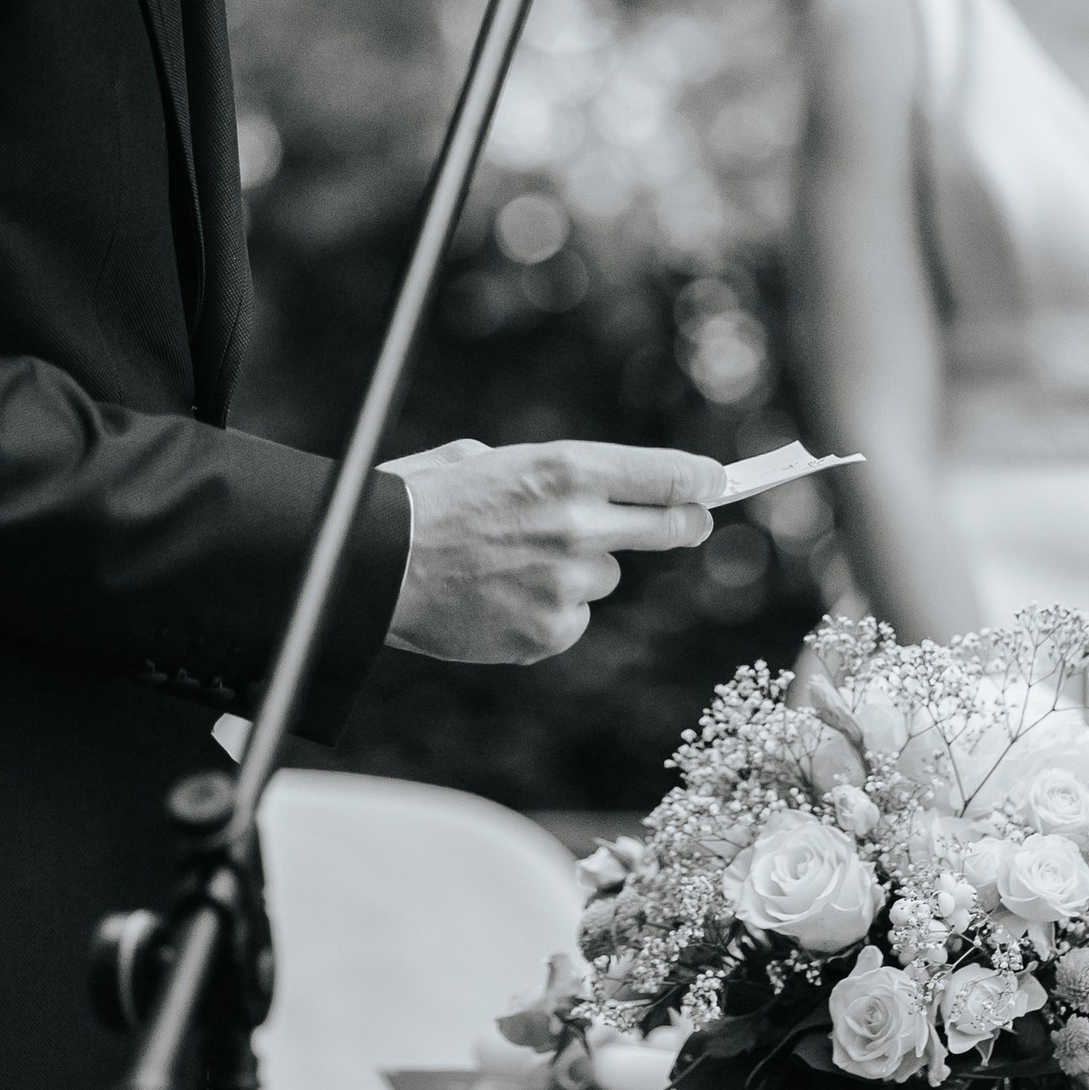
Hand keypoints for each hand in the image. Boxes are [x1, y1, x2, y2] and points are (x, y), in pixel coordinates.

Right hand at [382, 438, 723, 664]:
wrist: (374, 563)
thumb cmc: (426, 501)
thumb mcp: (492, 458)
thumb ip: (555, 473)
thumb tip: (604, 486)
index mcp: (567, 468)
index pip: (669, 476)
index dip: (701, 481)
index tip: (714, 485)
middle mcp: (578, 524)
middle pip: (671, 528)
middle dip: (685, 524)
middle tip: (690, 524)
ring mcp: (567, 583)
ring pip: (605, 575)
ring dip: (578, 569)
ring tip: (513, 563)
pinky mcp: (549, 631)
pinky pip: (573, 618)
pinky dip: (548, 611)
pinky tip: (502, 597)